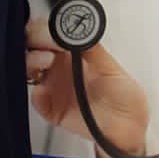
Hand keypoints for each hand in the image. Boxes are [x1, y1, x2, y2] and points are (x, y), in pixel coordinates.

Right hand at [25, 16, 148, 157]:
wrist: (128, 130)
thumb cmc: (124, 98)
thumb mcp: (112, 68)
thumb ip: (92, 50)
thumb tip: (80, 29)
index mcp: (74, 53)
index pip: (51, 33)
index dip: (46, 28)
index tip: (50, 27)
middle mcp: (60, 67)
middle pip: (34, 47)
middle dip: (34, 39)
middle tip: (42, 40)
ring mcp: (54, 87)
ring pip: (29, 69)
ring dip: (32, 61)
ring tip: (46, 60)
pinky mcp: (51, 109)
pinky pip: (36, 99)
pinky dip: (36, 92)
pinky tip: (43, 88)